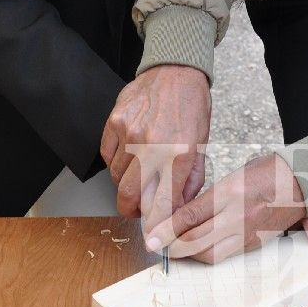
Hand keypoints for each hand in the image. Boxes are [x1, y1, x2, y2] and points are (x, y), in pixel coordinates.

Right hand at [100, 65, 210, 225]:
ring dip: (125, 182)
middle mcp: (152, 145)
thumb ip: (190, 180)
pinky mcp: (114, 121)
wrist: (176, 71)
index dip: (154, 225)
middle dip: (132, 210)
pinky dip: (114, 161)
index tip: (152, 236)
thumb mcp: (201, 146)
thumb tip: (179, 208)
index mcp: (179, 154)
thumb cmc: (191, 107)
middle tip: (138, 209)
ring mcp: (130, 133)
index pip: (160, 203)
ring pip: (116, 177)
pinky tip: (127, 154)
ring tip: (137, 171)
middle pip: (130, 196)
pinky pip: (106, 155)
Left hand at [143, 153, 306, 263]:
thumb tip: (185, 214)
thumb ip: (211, 196)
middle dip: (171, 247)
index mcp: (230, 192)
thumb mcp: (234, 175)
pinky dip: (207, 254)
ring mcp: (247, 232)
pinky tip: (198, 248)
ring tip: (175, 248)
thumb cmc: (268, 172)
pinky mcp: (254, 244)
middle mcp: (237, 215)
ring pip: (209, 254)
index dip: (166, 230)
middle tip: (157, 246)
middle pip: (195, 240)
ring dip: (188, 255)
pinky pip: (225, 255)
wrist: (303, 183)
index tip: (151, 237)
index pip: (189, 216)